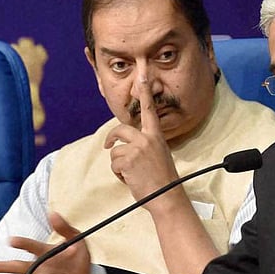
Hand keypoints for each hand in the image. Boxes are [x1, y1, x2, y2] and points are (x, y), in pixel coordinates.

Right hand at [0, 212, 91, 273]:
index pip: (31, 246)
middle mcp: (40, 267)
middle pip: (18, 266)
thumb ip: (64, 228)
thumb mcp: (76, 239)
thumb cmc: (77, 257)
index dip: (21, 243)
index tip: (11, 241)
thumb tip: (52, 213)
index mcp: (44, 252)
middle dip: (3, 266)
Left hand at [104, 76, 181, 204]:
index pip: (149, 110)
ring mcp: (137, 148)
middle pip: (120, 129)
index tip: (142, 77)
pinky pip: (114, 163)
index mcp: (156, 136)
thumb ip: (147, 146)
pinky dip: (118, 174)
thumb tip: (128, 145)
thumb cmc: (163, 180)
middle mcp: (147, 138)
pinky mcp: (128, 159)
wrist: (166, 196)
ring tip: (132, 174)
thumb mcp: (159, 156)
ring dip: (119, 164)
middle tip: (108, 144)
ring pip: (115, 151)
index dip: (144, 93)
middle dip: (111, 137)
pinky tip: (130, 179)